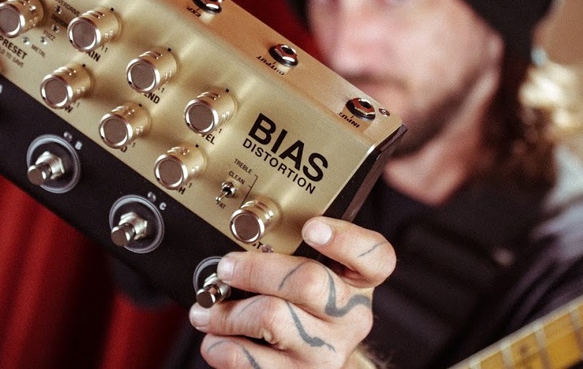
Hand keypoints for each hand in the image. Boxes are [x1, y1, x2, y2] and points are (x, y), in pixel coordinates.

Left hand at [189, 217, 395, 367]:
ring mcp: (326, 350)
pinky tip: (216, 339)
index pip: (374, 257)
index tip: (311, 228)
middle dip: (255, 270)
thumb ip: (293, 255)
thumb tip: (241, 246)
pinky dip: (220, 345)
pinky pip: (248, 358)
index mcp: (359, 282)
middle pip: (307, 281)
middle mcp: (350, 316)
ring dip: (227, 311)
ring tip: (207, 309)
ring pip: (271, 317)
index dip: (344, 239)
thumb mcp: (317, 278)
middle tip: (226, 268)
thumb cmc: (308, 313)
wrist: (315, 367)